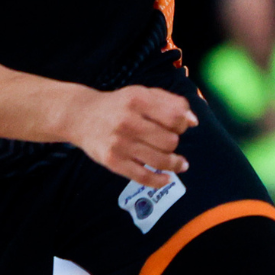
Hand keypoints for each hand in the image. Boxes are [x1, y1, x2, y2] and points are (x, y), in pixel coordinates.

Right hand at [65, 85, 198, 186]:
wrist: (81, 116)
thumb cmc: (118, 105)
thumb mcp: (141, 93)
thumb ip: (170, 102)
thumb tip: (193, 121)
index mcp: (137, 99)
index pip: (175, 116)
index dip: (183, 124)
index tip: (180, 126)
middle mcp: (128, 120)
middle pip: (169, 140)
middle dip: (174, 143)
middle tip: (169, 142)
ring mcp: (120, 143)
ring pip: (160, 159)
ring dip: (175, 163)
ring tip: (179, 164)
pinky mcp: (113, 161)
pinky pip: (143, 176)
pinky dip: (159, 180)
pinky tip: (166, 178)